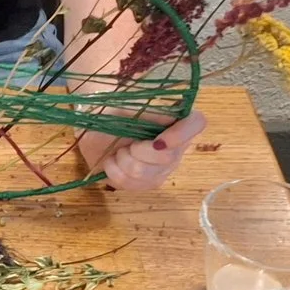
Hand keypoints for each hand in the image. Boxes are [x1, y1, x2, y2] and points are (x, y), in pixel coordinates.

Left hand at [78, 109, 207, 193]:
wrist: (92, 133)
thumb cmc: (111, 115)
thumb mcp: (125, 106)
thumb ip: (148, 111)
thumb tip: (169, 118)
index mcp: (176, 120)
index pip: (196, 123)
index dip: (182, 134)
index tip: (158, 140)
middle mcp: (176, 145)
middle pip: (167, 157)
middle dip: (138, 150)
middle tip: (127, 142)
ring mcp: (163, 167)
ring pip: (145, 173)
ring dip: (123, 160)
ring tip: (118, 151)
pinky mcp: (148, 182)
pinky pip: (132, 184)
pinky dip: (115, 171)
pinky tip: (113, 162)